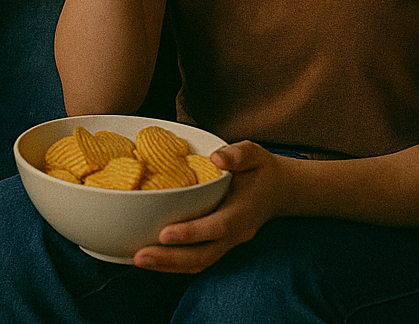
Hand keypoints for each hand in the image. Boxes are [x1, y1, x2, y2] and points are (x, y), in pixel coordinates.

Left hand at [132, 141, 283, 272]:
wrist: (279, 190)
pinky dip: (174, 264)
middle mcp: (236, 233)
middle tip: (140, 257)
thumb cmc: (260, 169)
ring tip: (139, 260)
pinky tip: (151, 258)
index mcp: (243, 211)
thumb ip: (238, 154)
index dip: (191, 233)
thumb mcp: (254, 154)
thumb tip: (217, 157)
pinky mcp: (220, 245)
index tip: (164, 234)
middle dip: (171, 258)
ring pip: (199, 261)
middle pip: (204, 254)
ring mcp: (229, 242)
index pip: (218, 226)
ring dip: (169, 265)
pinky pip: (198, 259)